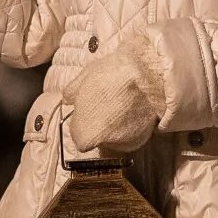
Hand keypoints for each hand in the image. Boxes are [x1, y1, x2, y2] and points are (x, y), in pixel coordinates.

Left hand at [62, 35, 169, 156]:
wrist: (149, 74)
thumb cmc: (113, 75)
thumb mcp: (84, 77)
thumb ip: (71, 93)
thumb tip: (68, 99)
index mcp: (85, 132)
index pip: (78, 137)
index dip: (81, 122)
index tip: (87, 111)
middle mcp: (105, 144)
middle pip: (97, 139)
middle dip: (99, 125)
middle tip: (105, 104)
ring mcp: (127, 142)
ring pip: (115, 138)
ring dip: (115, 126)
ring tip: (121, 104)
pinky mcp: (144, 138)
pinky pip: (131, 134)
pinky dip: (131, 125)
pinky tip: (133, 108)